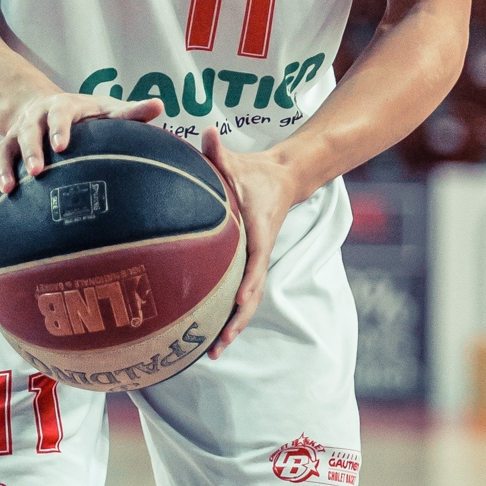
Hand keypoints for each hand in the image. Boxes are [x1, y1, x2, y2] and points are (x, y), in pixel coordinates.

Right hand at [0, 90, 163, 215]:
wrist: (44, 107)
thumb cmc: (84, 115)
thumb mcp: (106, 109)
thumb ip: (130, 112)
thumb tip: (159, 105)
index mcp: (60, 108)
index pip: (59, 115)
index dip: (59, 128)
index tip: (62, 146)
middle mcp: (33, 120)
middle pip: (27, 133)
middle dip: (29, 151)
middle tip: (35, 172)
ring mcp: (14, 138)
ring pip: (2, 151)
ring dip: (1, 170)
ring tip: (8, 192)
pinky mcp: (4, 155)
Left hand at [198, 129, 304, 359]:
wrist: (281, 178)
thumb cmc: (255, 172)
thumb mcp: (236, 162)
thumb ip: (220, 151)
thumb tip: (207, 131)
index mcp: (257, 236)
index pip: (254, 268)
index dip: (246, 289)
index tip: (235, 307)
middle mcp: (257, 256)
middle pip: (249, 298)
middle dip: (234, 325)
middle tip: (214, 350)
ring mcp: (252, 264)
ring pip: (244, 303)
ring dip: (230, 328)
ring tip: (208, 354)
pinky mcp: (245, 266)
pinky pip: (235, 294)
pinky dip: (225, 315)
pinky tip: (204, 333)